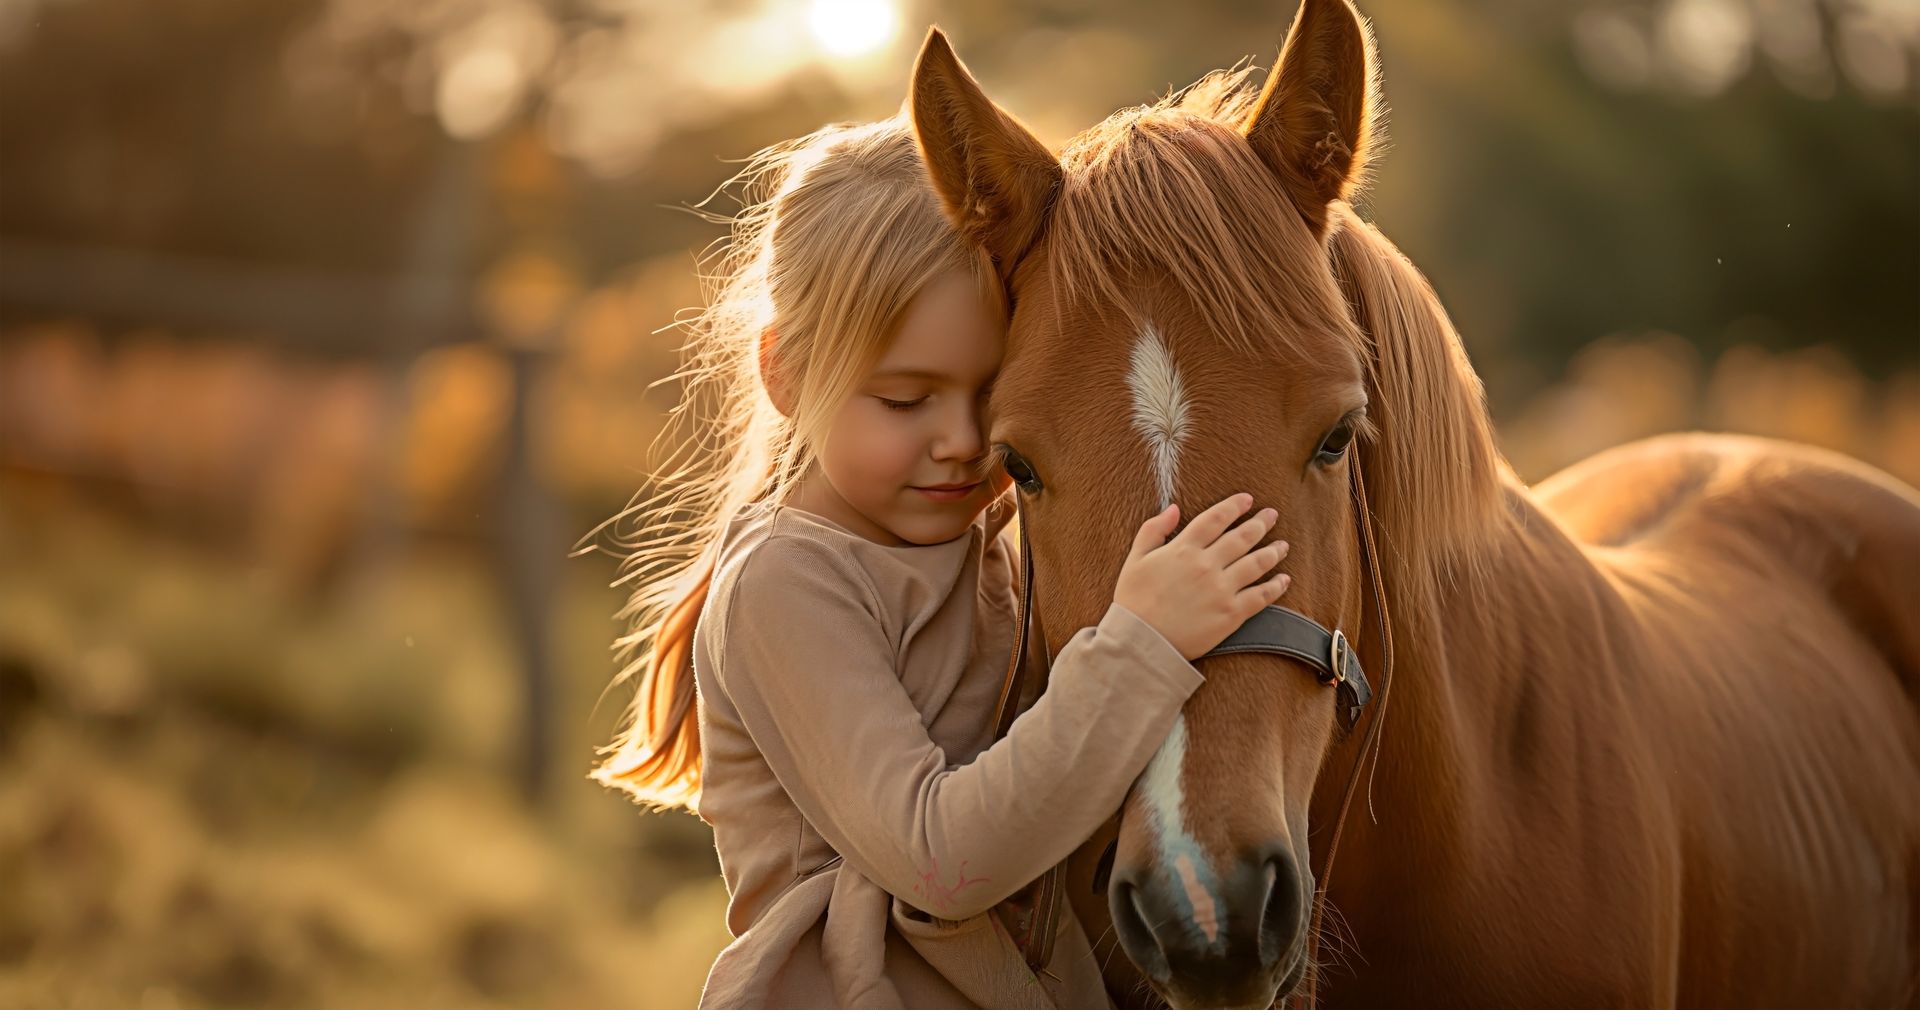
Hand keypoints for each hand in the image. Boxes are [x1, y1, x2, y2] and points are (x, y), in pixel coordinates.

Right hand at [1112, 493, 1291, 660]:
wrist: (1141, 642)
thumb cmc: (1134, 601)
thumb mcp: (1135, 559)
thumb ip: (1153, 530)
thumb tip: (1173, 508)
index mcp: (1183, 549)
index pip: (1215, 519)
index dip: (1234, 506)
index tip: (1247, 499)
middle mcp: (1206, 565)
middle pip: (1242, 537)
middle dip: (1260, 523)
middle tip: (1272, 515)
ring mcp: (1221, 589)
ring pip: (1256, 563)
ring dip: (1273, 551)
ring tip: (1283, 545)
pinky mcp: (1231, 614)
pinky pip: (1261, 596)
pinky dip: (1276, 586)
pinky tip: (1284, 579)